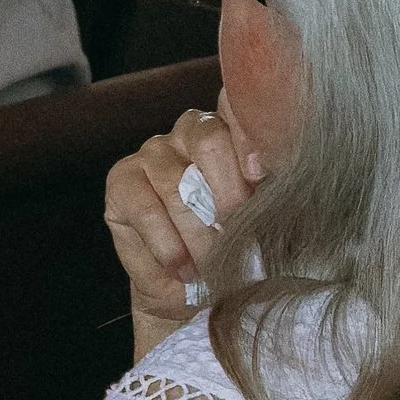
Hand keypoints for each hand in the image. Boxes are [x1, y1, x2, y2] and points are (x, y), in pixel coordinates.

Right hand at [105, 91, 264, 352]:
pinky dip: (168, 245)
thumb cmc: (237, 252)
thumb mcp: (264, 222)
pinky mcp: (122, 181)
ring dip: (198, 234)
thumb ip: (270, 193)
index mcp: (233, 129)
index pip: (237, 105)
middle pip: (209, 139)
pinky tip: (182, 266)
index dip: (248, 136)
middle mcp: (191, 131)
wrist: (195, 294)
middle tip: (237, 235)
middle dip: (228, 195)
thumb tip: (277, 182)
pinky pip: (145, 207)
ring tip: (212, 265)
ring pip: (178, 182)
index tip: (259, 176)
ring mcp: (153, 152)